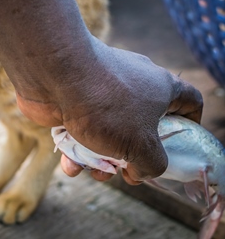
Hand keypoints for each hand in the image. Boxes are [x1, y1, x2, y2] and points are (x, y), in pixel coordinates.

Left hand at [17, 39, 202, 184]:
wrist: (55, 73)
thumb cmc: (106, 105)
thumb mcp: (141, 144)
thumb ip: (152, 164)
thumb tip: (139, 172)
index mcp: (160, 89)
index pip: (189, 101)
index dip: (190, 123)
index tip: (178, 146)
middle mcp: (133, 87)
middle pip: (142, 128)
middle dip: (132, 156)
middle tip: (123, 170)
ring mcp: (101, 93)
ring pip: (108, 134)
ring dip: (100, 159)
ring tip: (93, 171)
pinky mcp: (74, 102)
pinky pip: (80, 131)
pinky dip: (76, 150)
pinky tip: (69, 164)